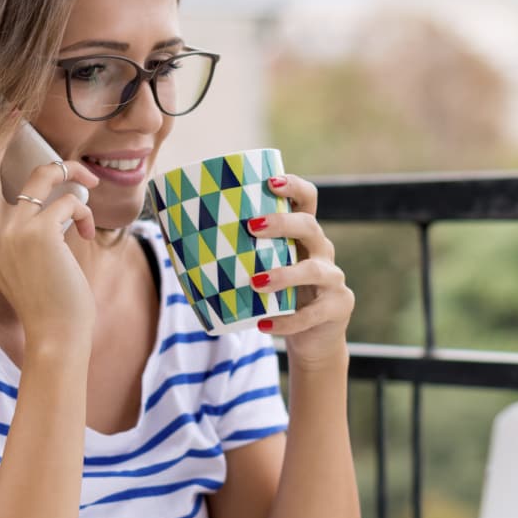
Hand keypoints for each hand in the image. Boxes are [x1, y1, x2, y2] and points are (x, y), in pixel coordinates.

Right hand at [0, 139, 99, 348]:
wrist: (55, 336)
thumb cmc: (47, 301)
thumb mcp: (21, 261)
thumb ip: (19, 227)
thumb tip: (47, 188)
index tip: (3, 118)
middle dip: (3, 130)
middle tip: (18, 109)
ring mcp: (9, 229)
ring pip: (45, 175)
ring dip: (75, 178)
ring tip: (89, 191)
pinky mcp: (37, 232)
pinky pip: (70, 200)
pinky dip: (84, 212)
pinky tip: (85, 236)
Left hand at [247, 174, 353, 370]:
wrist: (314, 335)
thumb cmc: (281, 296)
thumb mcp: (267, 270)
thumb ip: (243, 255)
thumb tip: (180, 240)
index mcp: (305, 235)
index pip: (307, 199)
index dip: (293, 187)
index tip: (270, 182)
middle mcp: (323, 251)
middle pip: (310, 226)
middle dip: (282, 223)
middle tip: (251, 227)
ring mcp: (333, 279)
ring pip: (313, 270)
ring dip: (284, 274)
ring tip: (256, 282)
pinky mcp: (337, 307)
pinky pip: (311, 314)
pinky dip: (286, 320)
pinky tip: (264, 324)